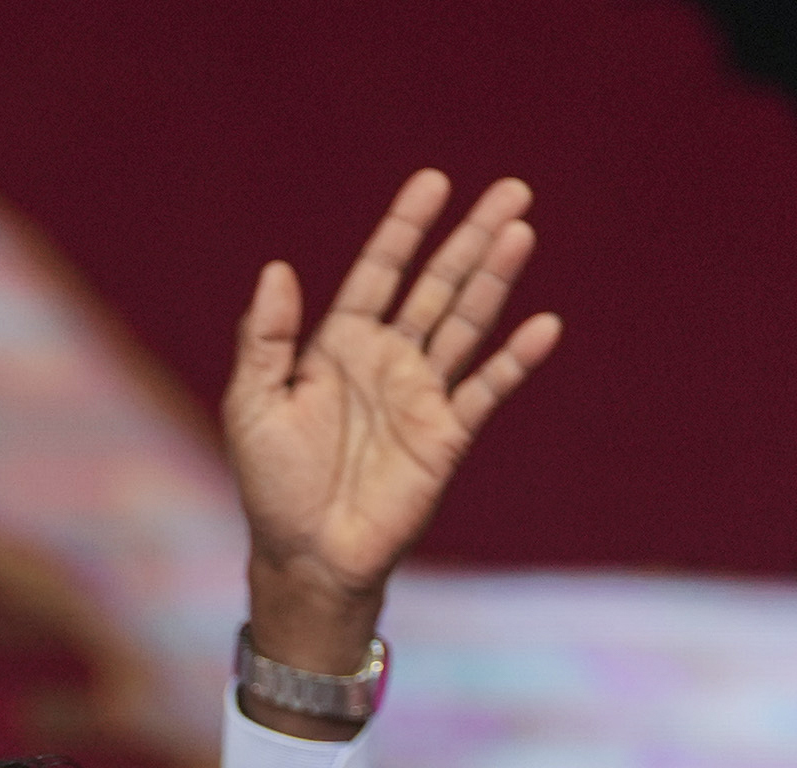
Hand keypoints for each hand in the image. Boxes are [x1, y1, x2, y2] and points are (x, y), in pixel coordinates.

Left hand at [223, 171, 559, 671]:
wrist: (308, 556)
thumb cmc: (273, 485)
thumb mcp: (253, 407)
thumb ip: (266, 340)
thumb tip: (277, 269)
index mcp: (340, 345)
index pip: (380, 272)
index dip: (405, 227)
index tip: (434, 182)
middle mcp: (388, 359)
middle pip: (437, 284)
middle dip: (470, 237)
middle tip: (511, 189)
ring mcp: (422, 394)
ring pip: (466, 322)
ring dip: (495, 279)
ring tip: (522, 231)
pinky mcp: (447, 435)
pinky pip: (487, 389)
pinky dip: (515, 360)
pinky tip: (542, 326)